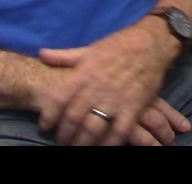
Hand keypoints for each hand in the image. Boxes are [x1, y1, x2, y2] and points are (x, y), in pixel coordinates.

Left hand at [34, 20, 178, 145]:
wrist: (150, 44)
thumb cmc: (118, 46)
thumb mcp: (89, 49)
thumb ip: (64, 56)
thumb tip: (42, 54)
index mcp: (83, 73)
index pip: (59, 99)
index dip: (49, 116)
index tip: (46, 126)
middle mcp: (96, 88)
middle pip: (73, 118)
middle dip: (64, 135)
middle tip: (61, 142)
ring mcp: (115, 100)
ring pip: (93, 128)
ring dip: (82, 143)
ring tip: (76, 148)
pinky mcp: (134, 108)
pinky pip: (118, 132)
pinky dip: (109, 144)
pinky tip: (102, 148)